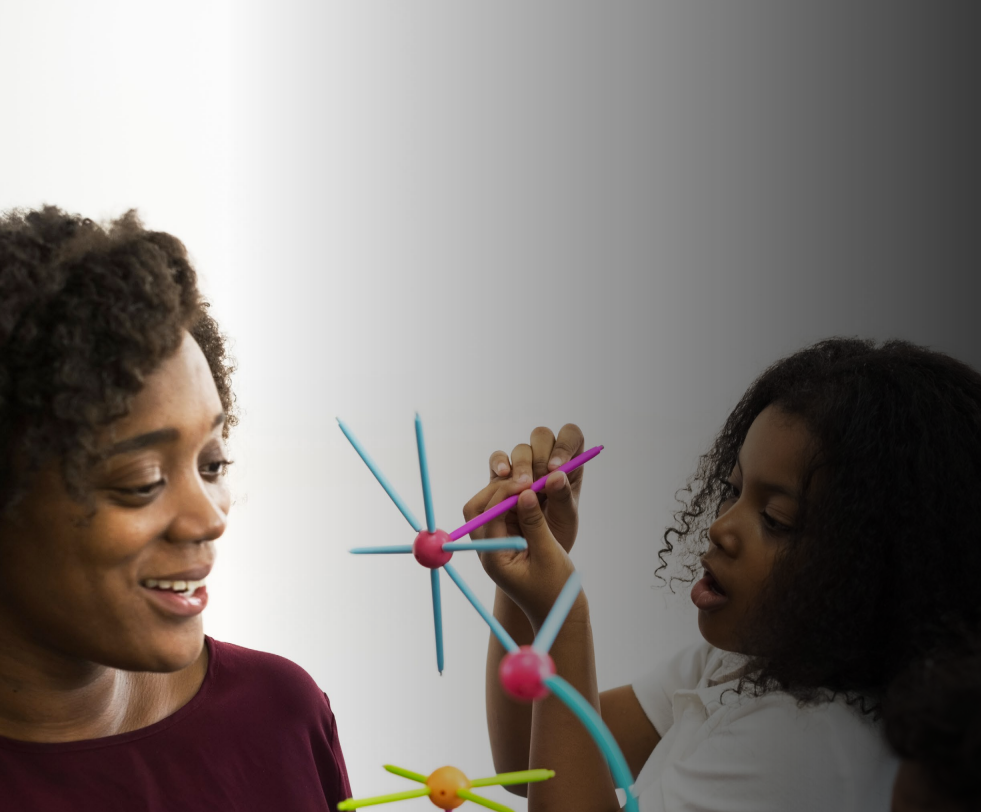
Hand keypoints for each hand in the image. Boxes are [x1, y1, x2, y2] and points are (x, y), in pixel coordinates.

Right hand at [463, 424, 584, 553]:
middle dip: (540, 458)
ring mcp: (523, 465)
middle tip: (536, 482)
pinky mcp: (501, 475)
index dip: (565, 444)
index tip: (557, 467)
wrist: (532, 554)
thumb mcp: (566, 519)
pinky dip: (499, 464)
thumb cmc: (555, 535)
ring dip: (520, 466)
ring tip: (522, 487)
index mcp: (569, 464)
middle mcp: (546, 459)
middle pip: (541, 437)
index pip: (571, 435)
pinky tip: (502, 476)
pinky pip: (497, 459)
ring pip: (521, 449)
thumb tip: (555, 476)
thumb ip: (562, 498)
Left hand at [471, 482, 579, 626]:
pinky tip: (533, 495)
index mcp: (494, 558)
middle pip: (479, 509)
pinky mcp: (507, 540)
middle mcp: (488, 549)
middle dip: (499, 490)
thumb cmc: (555, 589)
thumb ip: (535, 523)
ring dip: (507, 494)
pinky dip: (515, 501)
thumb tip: (525, 493)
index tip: (528, 481)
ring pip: (489, 508)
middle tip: (527, 480)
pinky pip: (503, 514)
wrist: (557, 611)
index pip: (488, 516)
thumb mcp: (548, 554)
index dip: (506, 493)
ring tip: (532, 485)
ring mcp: (496, 544)